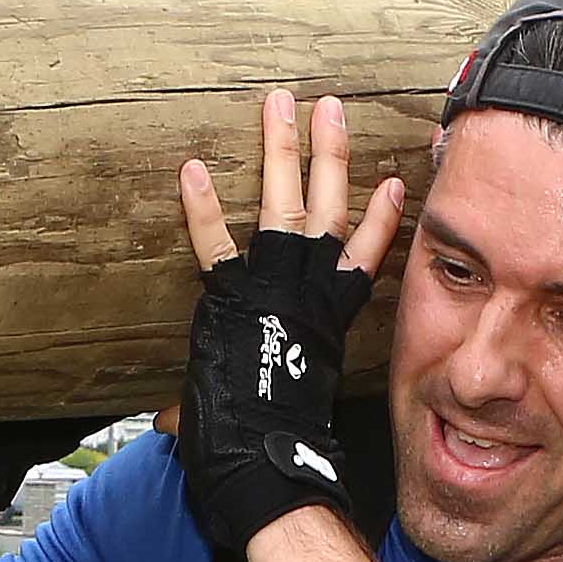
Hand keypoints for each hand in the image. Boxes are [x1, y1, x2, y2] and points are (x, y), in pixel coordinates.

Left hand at [173, 90, 406, 552]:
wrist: (266, 458)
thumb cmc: (275, 444)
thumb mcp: (278, 404)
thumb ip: (230, 395)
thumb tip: (168, 425)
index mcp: (329, 317)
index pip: (362, 258)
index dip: (381, 221)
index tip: (394, 183)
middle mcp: (309, 294)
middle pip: (328, 210)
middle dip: (328, 153)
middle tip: (329, 106)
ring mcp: (275, 288)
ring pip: (286, 205)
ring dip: (285, 150)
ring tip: (284, 102)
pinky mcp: (233, 296)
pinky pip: (215, 244)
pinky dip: (204, 208)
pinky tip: (194, 167)